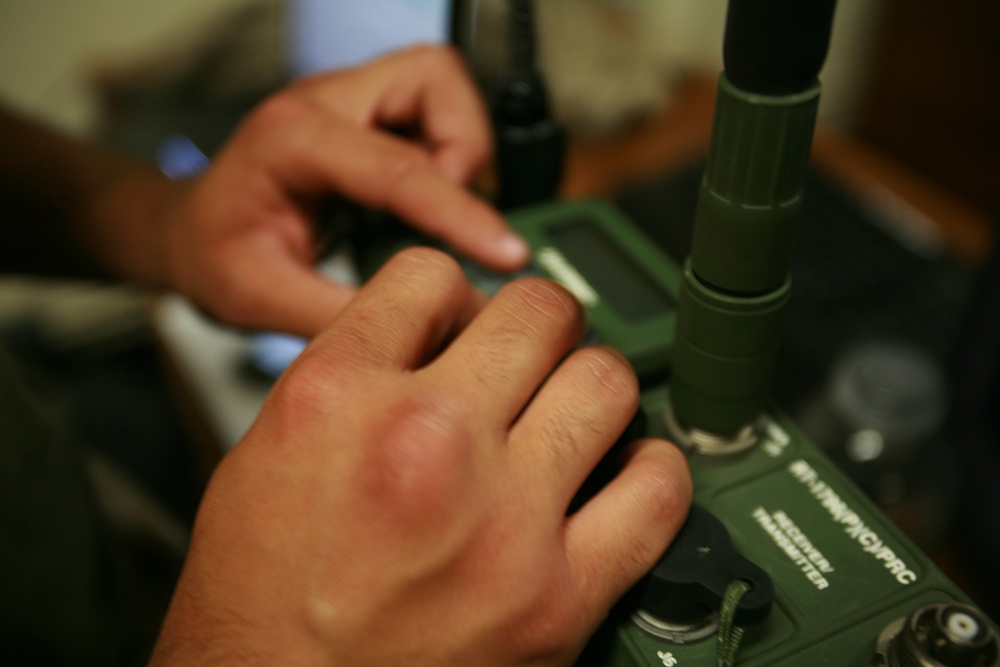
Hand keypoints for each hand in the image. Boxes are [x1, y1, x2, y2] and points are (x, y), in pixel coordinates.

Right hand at [150, 247, 691, 665]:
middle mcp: (424, 441)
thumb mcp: (264, 454)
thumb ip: (353, 374)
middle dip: (535, 324)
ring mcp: (501, 517)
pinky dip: (650, 472)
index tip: (462, 325)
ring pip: (607, 379)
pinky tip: (620, 476)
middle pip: (537, 309)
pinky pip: (657, 490)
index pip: (432, 277)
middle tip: (530, 356)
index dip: (452, 297)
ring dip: (591, 386)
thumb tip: (433, 332)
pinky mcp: (557, 595)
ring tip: (571, 414)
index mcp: (336, 397)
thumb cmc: (261, 601)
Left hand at [159, 46, 527, 336]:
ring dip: (464, 147)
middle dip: (467, 147)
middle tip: (456, 218)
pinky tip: (428, 206)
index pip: (397, 168)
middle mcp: (324, 103)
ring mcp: (350, 103)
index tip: (505, 253)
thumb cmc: (213, 251)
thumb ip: (337, 313)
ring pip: (442, 86)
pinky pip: (435, 114)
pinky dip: (451, 155)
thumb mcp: (259, 297)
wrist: (190, 230)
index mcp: (290, 139)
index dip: (461, 213)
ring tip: (443, 212)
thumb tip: (417, 329)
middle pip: (433, 79)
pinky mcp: (369, 118)